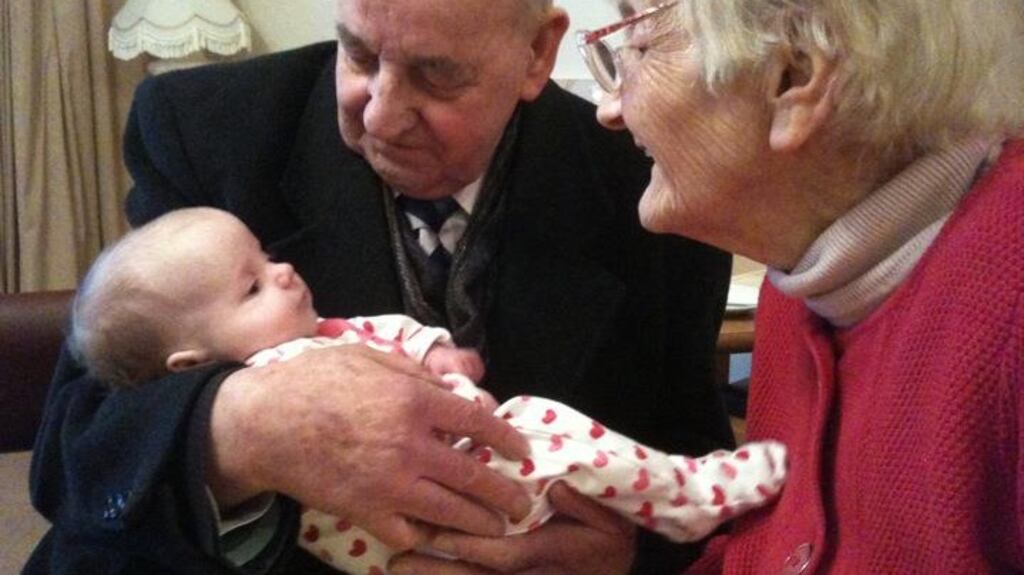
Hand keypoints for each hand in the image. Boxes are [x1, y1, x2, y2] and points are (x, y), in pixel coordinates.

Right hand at [205, 345, 530, 549]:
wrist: (263, 424)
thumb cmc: (315, 381)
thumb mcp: (370, 357)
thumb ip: (417, 374)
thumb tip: (455, 389)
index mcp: (414, 401)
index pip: (478, 422)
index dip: (506, 438)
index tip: (520, 450)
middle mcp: (410, 446)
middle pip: (474, 477)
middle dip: (505, 495)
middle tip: (521, 504)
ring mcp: (390, 484)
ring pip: (451, 512)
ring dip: (482, 523)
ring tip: (498, 528)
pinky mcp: (366, 512)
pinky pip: (409, 533)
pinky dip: (429, 537)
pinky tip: (442, 535)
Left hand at [389, 482, 635, 573]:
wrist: (610, 568)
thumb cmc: (605, 538)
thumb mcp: (606, 519)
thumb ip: (583, 504)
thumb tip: (558, 488)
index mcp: (547, 553)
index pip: (504, 554)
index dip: (472, 546)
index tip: (440, 532)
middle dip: (437, 570)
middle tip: (398, 560)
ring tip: (394, 567)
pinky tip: (413, 572)